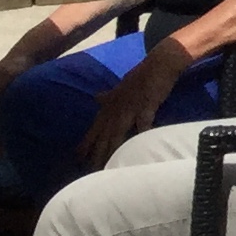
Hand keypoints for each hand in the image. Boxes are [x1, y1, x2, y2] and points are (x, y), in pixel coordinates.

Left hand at [76, 48, 184, 169]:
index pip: (93, 130)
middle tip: (90, 171)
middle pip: (103, 137)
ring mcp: (129, 110)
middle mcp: (115, 111)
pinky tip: (140, 148)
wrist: (158, 64)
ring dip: (112, 152)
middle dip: (96, 155)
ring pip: (117, 135)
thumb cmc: (140, 76)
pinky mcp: (146, 108)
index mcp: (108, 107)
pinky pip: (142, 125)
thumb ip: (107, 96)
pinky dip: (140, 136)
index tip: (77, 159)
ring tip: (108, 167)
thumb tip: (96, 97)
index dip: (85, 145)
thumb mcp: (119, 86)